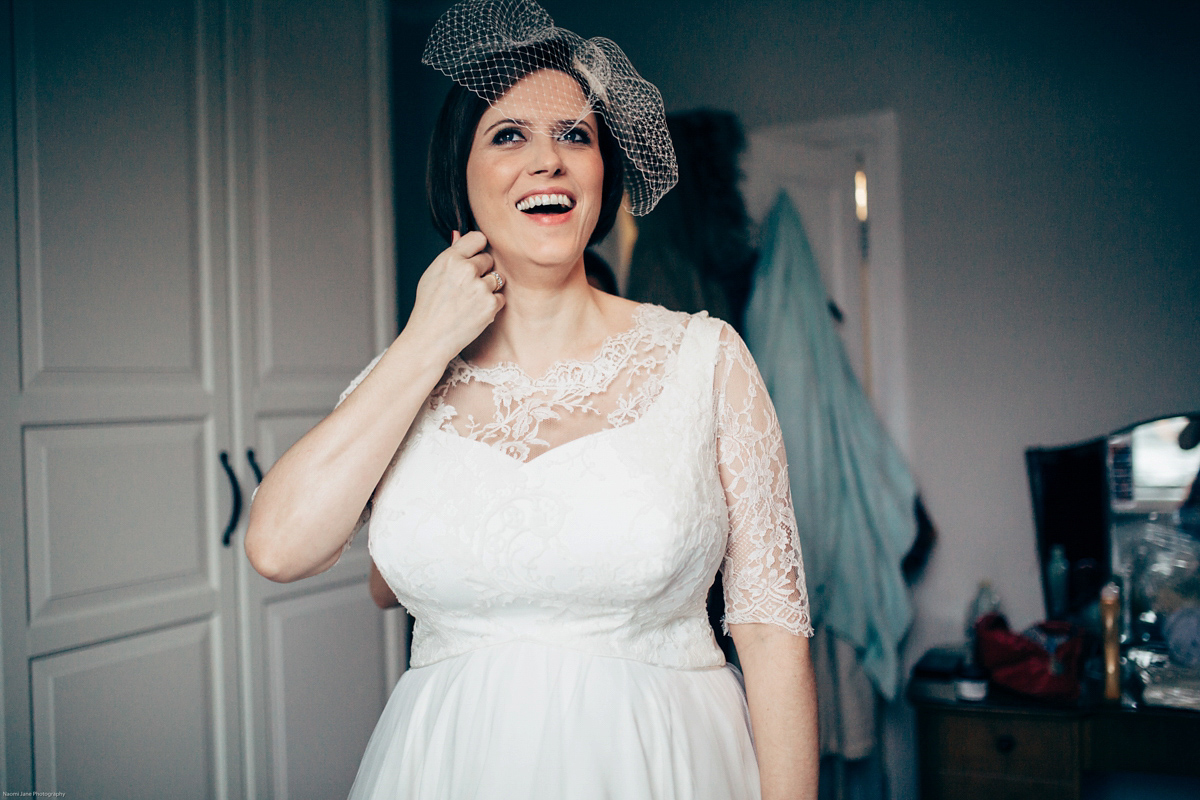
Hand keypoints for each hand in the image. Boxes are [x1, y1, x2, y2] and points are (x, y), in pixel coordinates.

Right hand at [403, 230, 505, 363]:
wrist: (430, 338)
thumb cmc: (429, 307)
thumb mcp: (432, 275)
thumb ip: (450, 255)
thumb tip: (459, 234)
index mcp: (450, 258)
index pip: (478, 238)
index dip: (478, 248)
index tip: (475, 257)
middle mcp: (466, 269)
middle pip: (489, 258)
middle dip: (482, 271)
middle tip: (466, 288)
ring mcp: (480, 287)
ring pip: (497, 278)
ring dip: (488, 289)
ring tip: (469, 301)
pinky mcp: (490, 304)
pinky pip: (500, 297)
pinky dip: (492, 305)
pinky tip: (475, 312)